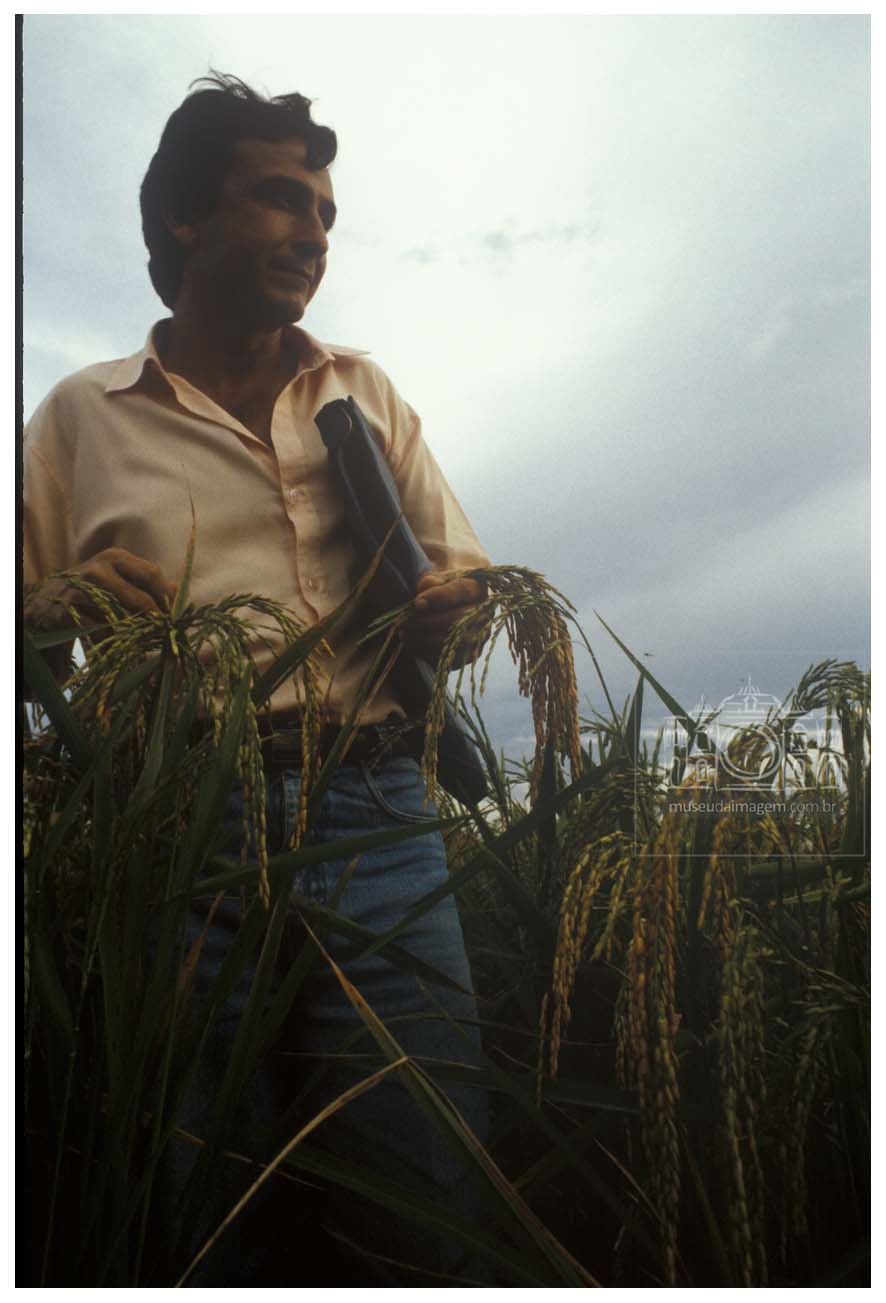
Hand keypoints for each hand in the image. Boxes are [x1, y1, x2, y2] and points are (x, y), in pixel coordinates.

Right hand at [25, 547, 177, 632]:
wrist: (46, 601)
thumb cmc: (91, 590)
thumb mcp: (117, 577)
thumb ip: (145, 581)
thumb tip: (178, 590)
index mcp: (115, 557)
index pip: (152, 574)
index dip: (167, 596)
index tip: (174, 614)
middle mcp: (98, 569)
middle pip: (141, 598)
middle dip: (156, 619)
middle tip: (163, 633)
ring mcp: (81, 589)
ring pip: (123, 618)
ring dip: (136, 633)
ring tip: (143, 640)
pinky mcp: (67, 611)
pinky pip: (101, 631)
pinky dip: (112, 640)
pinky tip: (116, 643)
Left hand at [402, 571, 487, 665]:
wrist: (455, 599)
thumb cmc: (443, 585)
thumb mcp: (436, 575)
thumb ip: (432, 579)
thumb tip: (426, 589)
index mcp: (479, 587)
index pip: (462, 591)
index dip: (439, 597)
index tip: (417, 603)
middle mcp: (485, 613)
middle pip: (458, 619)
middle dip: (427, 622)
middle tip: (404, 621)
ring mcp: (480, 635)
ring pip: (455, 641)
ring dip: (425, 639)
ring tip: (404, 633)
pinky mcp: (468, 653)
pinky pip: (449, 657)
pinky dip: (426, 652)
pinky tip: (410, 643)